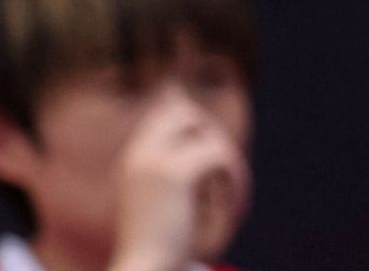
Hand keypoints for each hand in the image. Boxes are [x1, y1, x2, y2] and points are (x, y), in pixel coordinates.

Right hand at [108, 87, 247, 270]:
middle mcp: (139, 154)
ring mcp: (154, 160)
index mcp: (132, 160)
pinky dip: (236, 181)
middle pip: (187, 114)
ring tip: (231, 198)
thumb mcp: (167, 199)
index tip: (209, 127)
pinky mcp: (175, 172)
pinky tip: (235, 209)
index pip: (165, 112)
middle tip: (227, 175)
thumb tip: (201, 131)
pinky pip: (221, 156)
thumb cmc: (161, 244)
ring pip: (209, 136)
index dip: (190, 113)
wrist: (145, 270)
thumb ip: (181, 167)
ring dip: (229, 165)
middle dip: (214, 138)